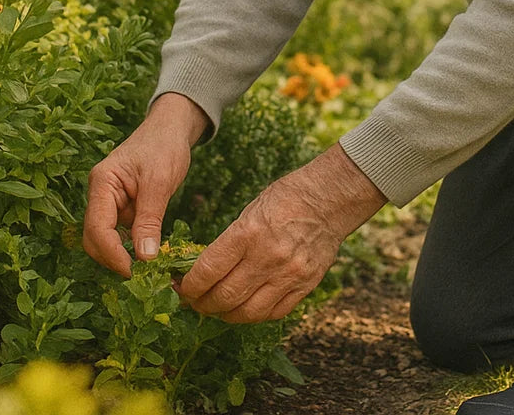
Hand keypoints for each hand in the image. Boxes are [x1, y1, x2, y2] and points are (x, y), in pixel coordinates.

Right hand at [83, 93, 209, 276]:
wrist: (172, 129)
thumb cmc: (165, 146)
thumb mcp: (160, 181)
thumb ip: (150, 218)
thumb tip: (145, 258)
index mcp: (102, 182)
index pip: (97, 227)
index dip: (111, 254)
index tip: (132, 271)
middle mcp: (99, 194)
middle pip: (95, 237)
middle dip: (113, 258)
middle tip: (139, 275)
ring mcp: (109, 201)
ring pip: (106, 238)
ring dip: (121, 254)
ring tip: (146, 268)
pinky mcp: (122, 207)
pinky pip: (120, 233)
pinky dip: (131, 246)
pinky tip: (147, 255)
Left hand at [176, 144, 385, 322]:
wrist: (331, 198)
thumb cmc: (286, 198)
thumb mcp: (250, 211)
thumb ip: (230, 244)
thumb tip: (204, 272)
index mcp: (248, 233)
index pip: (207, 273)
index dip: (188, 287)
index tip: (182, 287)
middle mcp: (267, 258)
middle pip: (223, 298)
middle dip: (202, 305)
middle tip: (196, 301)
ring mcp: (289, 275)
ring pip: (246, 313)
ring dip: (226, 315)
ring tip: (219, 308)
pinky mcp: (305, 285)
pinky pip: (273, 313)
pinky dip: (255, 315)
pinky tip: (247, 306)